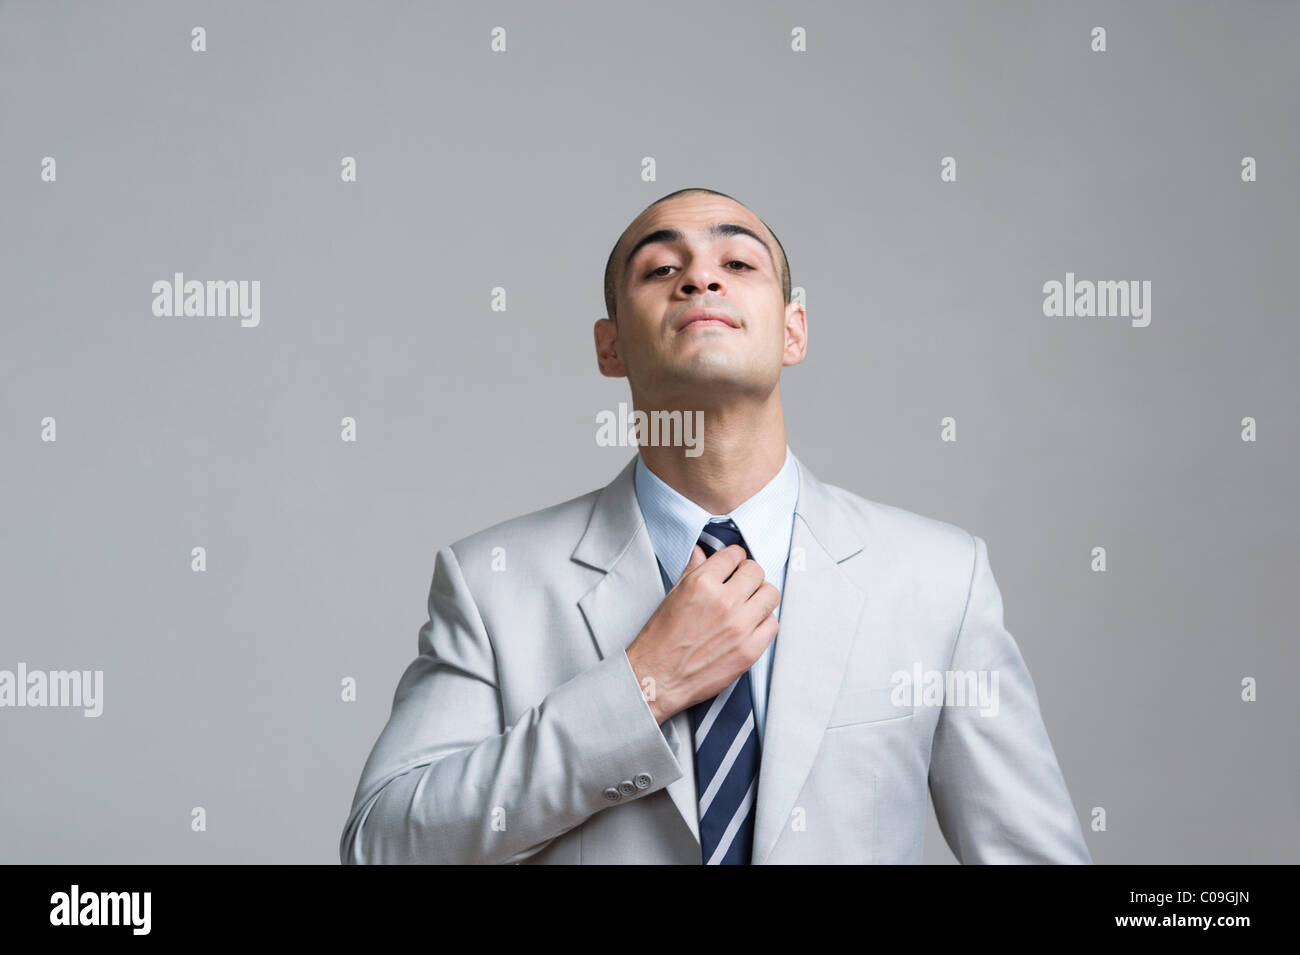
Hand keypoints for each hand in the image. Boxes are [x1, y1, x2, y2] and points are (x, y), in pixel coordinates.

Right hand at [626, 543, 779, 723]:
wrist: (657, 678)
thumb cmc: (660, 641)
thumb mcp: (672, 597)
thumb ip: (692, 571)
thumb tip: (701, 552)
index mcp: (701, 584)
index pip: (734, 555)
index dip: (734, 558)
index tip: (734, 565)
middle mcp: (723, 602)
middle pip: (756, 571)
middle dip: (749, 575)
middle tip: (742, 584)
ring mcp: (739, 626)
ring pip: (770, 594)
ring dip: (761, 596)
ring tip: (749, 604)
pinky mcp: (749, 650)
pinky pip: (772, 624)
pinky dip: (764, 622)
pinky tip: (751, 625)